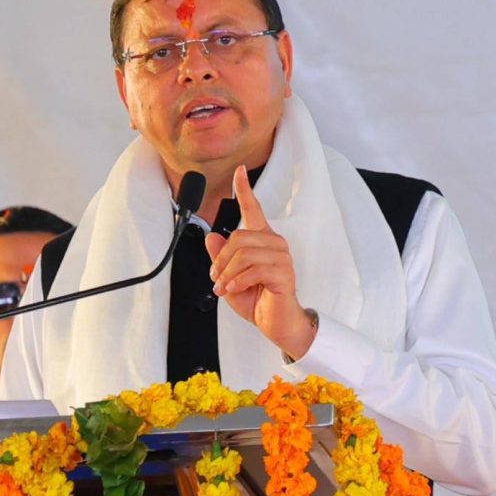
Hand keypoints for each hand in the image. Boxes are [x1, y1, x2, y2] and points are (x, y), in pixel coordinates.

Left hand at [205, 165, 316, 360]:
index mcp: (261, 240)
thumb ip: (221, 257)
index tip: (239, 171)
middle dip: (220, 260)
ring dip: (227, 273)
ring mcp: (281, 257)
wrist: (275, 323)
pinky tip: (234, 289)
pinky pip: (253, 269)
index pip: (253, 209)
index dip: (244, 189)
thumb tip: (211, 237)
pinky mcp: (284, 273)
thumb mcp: (230, 277)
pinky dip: (237, 281)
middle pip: (238, 237)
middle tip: (216, 278)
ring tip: (224, 287)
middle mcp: (273, 243)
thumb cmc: (257, 300)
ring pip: (243, 253)